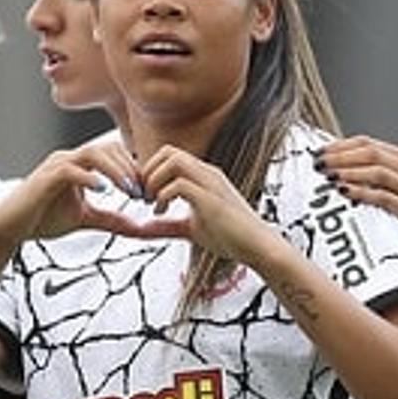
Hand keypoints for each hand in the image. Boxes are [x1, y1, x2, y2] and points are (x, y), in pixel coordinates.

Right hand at [0, 143, 162, 246]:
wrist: (8, 228)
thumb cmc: (41, 219)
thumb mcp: (85, 219)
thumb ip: (111, 219)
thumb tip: (138, 228)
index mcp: (78, 164)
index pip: (115, 154)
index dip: (134, 170)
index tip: (146, 193)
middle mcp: (68, 159)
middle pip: (109, 148)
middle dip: (129, 169)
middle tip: (141, 193)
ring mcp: (56, 166)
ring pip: (94, 153)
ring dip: (116, 170)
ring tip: (129, 190)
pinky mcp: (45, 178)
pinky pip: (71, 169)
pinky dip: (90, 178)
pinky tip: (103, 192)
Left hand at [140, 145, 276, 264]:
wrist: (257, 247)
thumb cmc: (229, 236)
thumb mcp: (189, 229)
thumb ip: (166, 226)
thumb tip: (141, 229)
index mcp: (201, 176)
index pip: (168, 155)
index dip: (149, 171)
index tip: (143, 195)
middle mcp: (206, 173)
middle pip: (167, 151)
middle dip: (147, 171)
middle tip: (145, 196)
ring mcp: (210, 183)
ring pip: (173, 160)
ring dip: (154, 180)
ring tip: (153, 202)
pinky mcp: (211, 198)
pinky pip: (179, 184)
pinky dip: (162, 196)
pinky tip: (161, 212)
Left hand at [316, 136, 397, 241]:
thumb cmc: (381, 212)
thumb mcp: (368, 187)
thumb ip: (352, 170)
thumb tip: (318, 157)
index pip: (367, 143)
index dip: (340, 146)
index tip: (318, 153)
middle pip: (373, 155)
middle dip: (342, 158)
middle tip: (320, 165)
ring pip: (380, 173)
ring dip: (350, 173)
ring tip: (329, 176)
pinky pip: (384, 197)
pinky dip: (362, 192)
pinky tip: (344, 191)